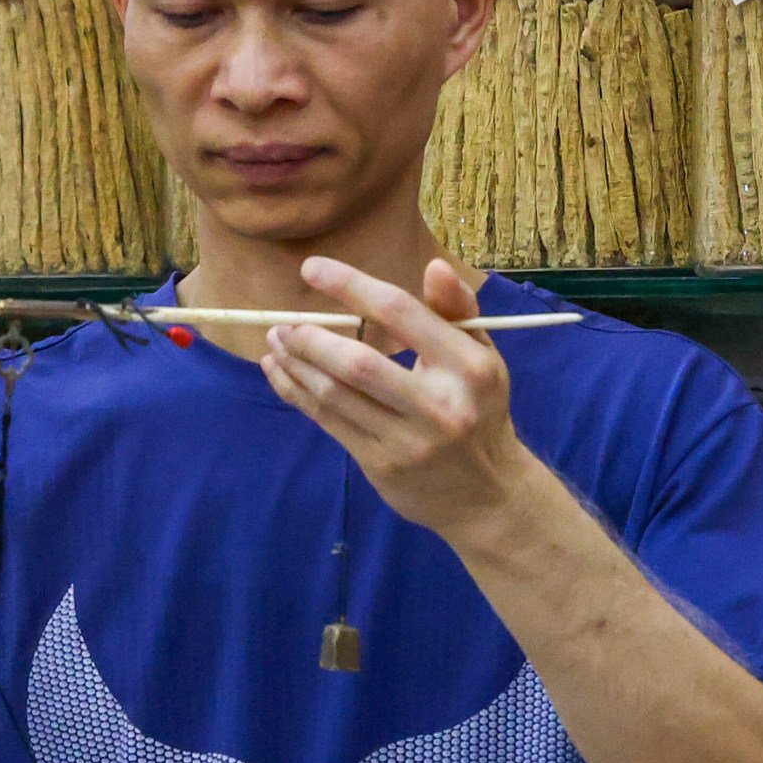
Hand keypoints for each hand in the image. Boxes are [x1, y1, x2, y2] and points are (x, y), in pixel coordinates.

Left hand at [260, 257, 543, 547]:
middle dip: (311, 338)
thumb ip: (457, 310)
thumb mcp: (484, 357)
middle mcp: (439, 405)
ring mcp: (408, 440)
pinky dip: (298, 393)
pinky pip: (329, 422)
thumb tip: (432, 265)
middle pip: (358, 362)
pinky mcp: (381, 466)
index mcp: (468, 367)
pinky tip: (281, 372)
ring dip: (296, 364)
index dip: (351, 286)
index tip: (312, 269)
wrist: (486, 496)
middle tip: (283, 323)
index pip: (400, 313)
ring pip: (336, 395)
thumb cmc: (480, 411)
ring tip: (276, 342)